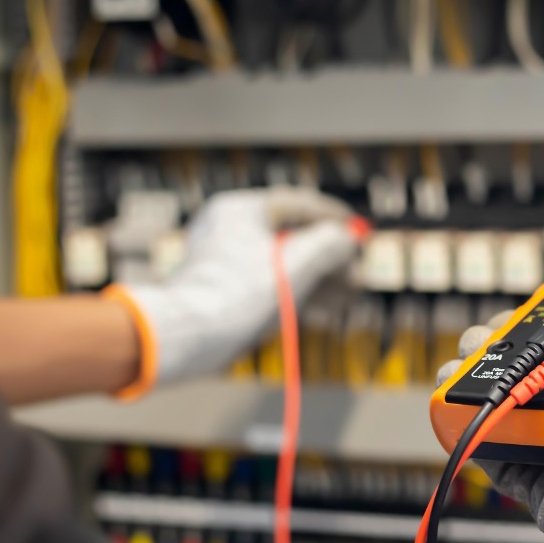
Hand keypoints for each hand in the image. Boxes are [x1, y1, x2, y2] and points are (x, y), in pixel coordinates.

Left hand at [105, 188, 358, 394]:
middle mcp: (229, 230)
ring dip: (318, 280)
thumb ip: (328, 245)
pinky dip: (295, 293)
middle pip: (291, 237)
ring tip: (348, 297)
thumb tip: (346, 237)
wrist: (184, 338)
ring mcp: (223, 261)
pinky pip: (267, 284)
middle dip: (330, 258)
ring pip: (281, 264)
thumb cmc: (236, 296)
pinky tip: (323, 310)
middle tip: (358, 273)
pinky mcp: (222, 291)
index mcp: (239, 210)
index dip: (334, 219)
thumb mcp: (294, 265)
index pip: (297, 204)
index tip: (359, 231)